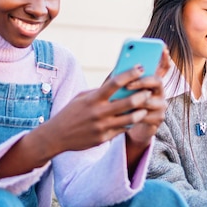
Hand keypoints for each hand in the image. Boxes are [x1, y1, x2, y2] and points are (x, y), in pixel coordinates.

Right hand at [44, 64, 159, 152]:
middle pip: (127, 102)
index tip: (140, 68)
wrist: (57, 136)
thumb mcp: (82, 97)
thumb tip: (117, 80)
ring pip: (130, 118)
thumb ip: (99, 90)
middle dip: (142, 95)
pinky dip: (131, 123)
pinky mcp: (104, 138)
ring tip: (146, 106)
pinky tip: (136, 118)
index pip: (114, 83)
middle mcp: (98, 112)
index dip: (129, 74)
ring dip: (141, 111)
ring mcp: (102, 127)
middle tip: (149, 90)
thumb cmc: (71, 113)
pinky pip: (123, 129)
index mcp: (93, 99)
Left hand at [125, 47, 170, 145]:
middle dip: (142, 81)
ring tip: (120, 102)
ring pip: (148, 100)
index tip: (163, 48)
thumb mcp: (124, 88)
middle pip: (157, 81)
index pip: (163, 67)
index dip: (164, 58)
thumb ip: (124, 77)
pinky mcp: (158, 118)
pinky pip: (146, 115)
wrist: (129, 124)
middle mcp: (160, 91)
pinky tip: (123, 115)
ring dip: (133, 100)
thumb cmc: (124, 102)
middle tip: (128, 84)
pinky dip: (133, 115)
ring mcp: (161, 105)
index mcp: (153, 81)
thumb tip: (119, 66)